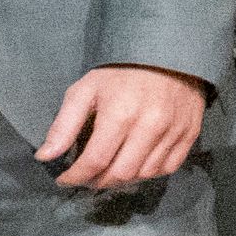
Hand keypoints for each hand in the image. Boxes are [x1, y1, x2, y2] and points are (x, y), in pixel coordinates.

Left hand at [39, 63, 207, 189]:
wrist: (167, 53)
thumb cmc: (120, 72)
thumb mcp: (85, 90)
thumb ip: (64, 126)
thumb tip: (45, 157)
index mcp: (120, 115)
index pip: (95, 161)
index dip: (76, 177)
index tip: (64, 180)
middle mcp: (150, 127)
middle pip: (121, 174)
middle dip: (97, 182)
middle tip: (85, 178)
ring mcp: (173, 132)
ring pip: (145, 174)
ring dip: (122, 180)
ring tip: (107, 172)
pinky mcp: (190, 134)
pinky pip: (168, 168)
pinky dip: (148, 174)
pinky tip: (134, 166)